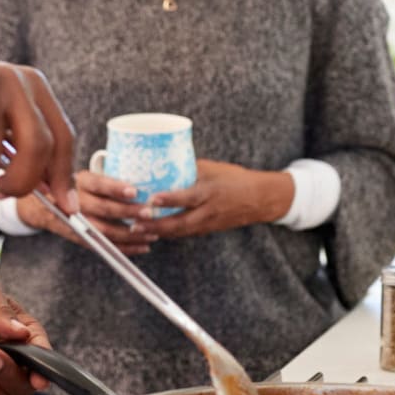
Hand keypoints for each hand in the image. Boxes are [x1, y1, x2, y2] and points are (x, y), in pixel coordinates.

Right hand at [18, 169, 156, 255]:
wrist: (41, 207)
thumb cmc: (73, 187)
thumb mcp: (83, 177)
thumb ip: (103, 181)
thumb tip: (141, 182)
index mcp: (78, 181)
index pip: (98, 184)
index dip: (115, 188)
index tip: (134, 191)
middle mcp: (75, 200)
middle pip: (103, 208)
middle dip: (128, 212)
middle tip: (148, 213)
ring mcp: (76, 221)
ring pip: (105, 231)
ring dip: (130, 234)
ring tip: (152, 234)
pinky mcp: (79, 237)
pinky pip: (103, 245)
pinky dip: (124, 248)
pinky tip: (142, 247)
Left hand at [131, 160, 292, 239]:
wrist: (259, 199)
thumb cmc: (235, 179)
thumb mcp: (213, 169)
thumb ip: (189, 168)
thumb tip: (162, 161)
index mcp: (210, 192)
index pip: (188, 198)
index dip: (169, 200)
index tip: (151, 199)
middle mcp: (208, 211)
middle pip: (179, 223)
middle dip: (156, 225)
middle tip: (135, 222)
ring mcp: (208, 223)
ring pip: (179, 232)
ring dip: (158, 232)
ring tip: (136, 229)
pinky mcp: (207, 230)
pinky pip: (185, 233)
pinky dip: (168, 233)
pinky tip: (152, 231)